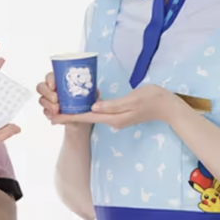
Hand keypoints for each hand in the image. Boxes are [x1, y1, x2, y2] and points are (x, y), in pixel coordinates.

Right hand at [36, 72, 96, 128]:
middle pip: (41, 87)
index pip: (50, 76)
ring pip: (41, 99)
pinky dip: (49, 114)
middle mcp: (51, 88)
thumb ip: (91, 91)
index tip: (54, 85)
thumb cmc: (84, 99)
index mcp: (60, 80)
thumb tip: (95, 92)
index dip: (50, 80)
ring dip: (48, 105)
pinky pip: (45, 111)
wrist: (82, 114)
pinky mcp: (48, 110)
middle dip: (47, 93)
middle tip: (56, 99)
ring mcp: (48, 100)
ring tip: (57, 110)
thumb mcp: (90, 93)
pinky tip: (55, 116)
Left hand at [56, 84, 179, 128]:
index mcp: (113, 117)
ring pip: (92, 116)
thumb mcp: (133, 99)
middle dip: (69, 115)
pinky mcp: (120, 115)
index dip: (69, 117)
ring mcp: (116, 119)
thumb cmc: (152, 99)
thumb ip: (113, 105)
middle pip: (86, 118)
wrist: (168, 107)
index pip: (86, 117)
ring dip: (77, 113)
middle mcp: (112, 121)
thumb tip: (94, 108)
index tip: (53, 118)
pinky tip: (82, 106)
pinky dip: (88, 111)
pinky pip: (100, 114)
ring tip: (62, 109)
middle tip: (51, 113)